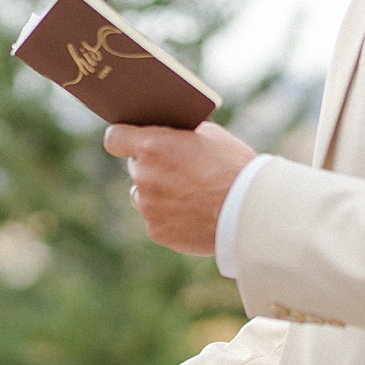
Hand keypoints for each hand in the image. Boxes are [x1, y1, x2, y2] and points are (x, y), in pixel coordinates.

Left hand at [104, 122, 256, 254]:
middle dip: (151, 166)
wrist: (249, 210)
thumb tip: (164, 135)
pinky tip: (192, 213)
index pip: (114, 138)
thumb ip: (177, 135)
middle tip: (177, 168)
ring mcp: (148, 206)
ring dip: (157, 193)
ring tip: (188, 193)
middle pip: (135, 167)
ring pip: (143, 195)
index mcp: (152, 146)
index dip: (122, 139)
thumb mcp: (209, 135)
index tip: (126, 141)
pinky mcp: (156, 230)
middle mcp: (143, 175)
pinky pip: (156, 219)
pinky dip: (169, 217)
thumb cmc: (234, 167)